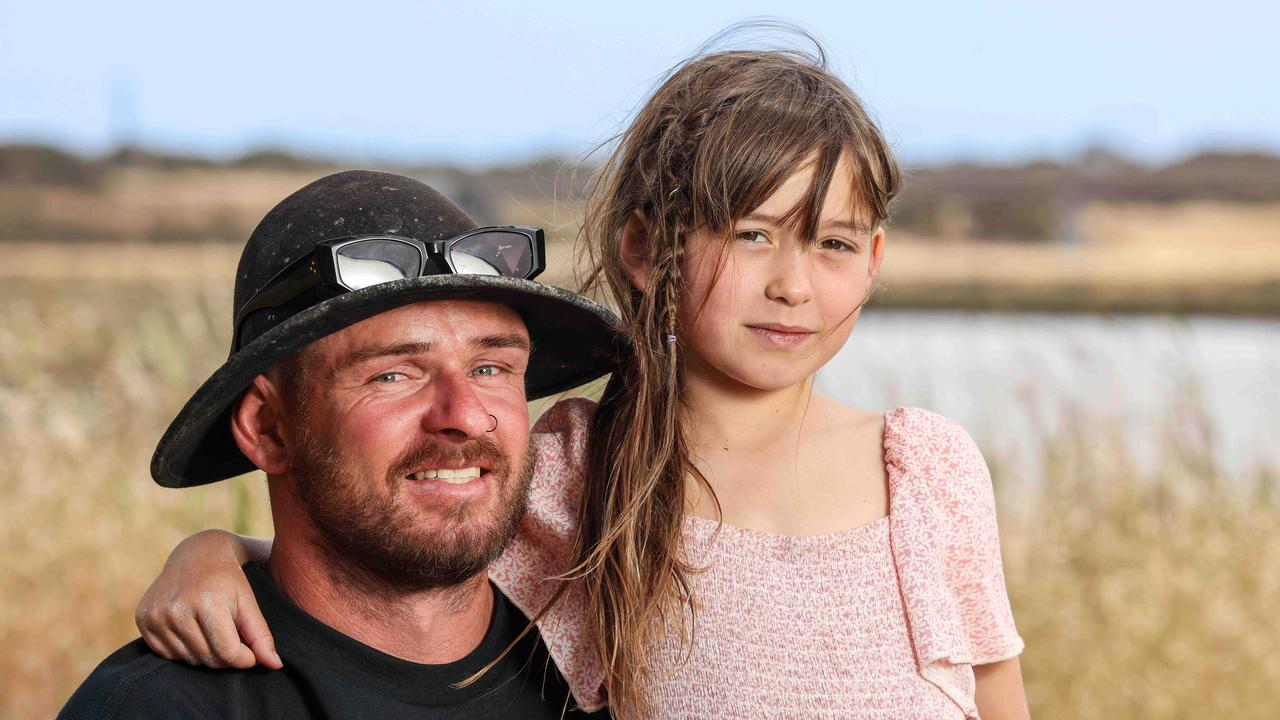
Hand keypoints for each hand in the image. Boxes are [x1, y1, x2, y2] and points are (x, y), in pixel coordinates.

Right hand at [134, 529, 281, 669]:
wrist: (196, 554)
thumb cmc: (228, 579)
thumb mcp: (249, 602)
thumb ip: (261, 635)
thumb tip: (275, 665)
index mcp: (207, 601)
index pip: (228, 652)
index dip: (245, 658)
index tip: (252, 653)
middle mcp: (177, 608)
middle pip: (207, 657)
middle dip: (226, 657)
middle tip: (233, 640)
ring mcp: (157, 614)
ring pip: (188, 659)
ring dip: (205, 654)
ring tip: (214, 631)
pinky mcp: (144, 620)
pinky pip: (168, 654)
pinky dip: (185, 650)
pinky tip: (193, 630)